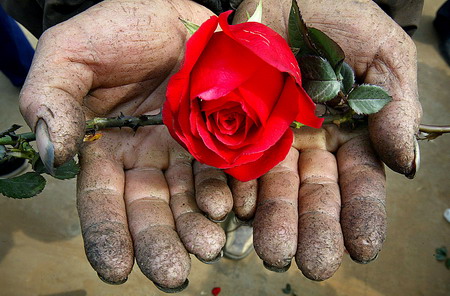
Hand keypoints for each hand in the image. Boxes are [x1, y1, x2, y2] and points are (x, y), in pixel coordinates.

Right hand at [18, 0, 227, 290]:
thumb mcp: (71, 52)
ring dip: (199, 224)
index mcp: (108, 145)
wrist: (175, 14)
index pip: (104, 199)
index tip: (116, 271)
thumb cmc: (121, 27)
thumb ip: (53, 98)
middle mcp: (149, 157)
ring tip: (209, 244)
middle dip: (160, 242)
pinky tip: (237, 208)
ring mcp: (188, 150)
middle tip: (173, 274)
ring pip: (192, 197)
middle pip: (152, 208)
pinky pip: (229, 170)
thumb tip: (51, 152)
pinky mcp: (224, 138)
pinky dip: (233, 192)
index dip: (108, 234)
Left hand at [220, 0, 419, 279]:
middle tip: (312, 264)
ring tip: (275, 252)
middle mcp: (306, 142)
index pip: (357, 180)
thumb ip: (395, 102)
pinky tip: (237, 212)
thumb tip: (405, 163)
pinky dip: (233, 190)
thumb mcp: (376, 48)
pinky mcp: (227, 129)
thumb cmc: (328, 11)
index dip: (361, 213)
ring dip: (274, 222)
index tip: (363, 248)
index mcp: (346, 129)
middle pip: (312, 194)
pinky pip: (229, 165)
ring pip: (271, 189)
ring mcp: (265, 138)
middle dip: (314, 229)